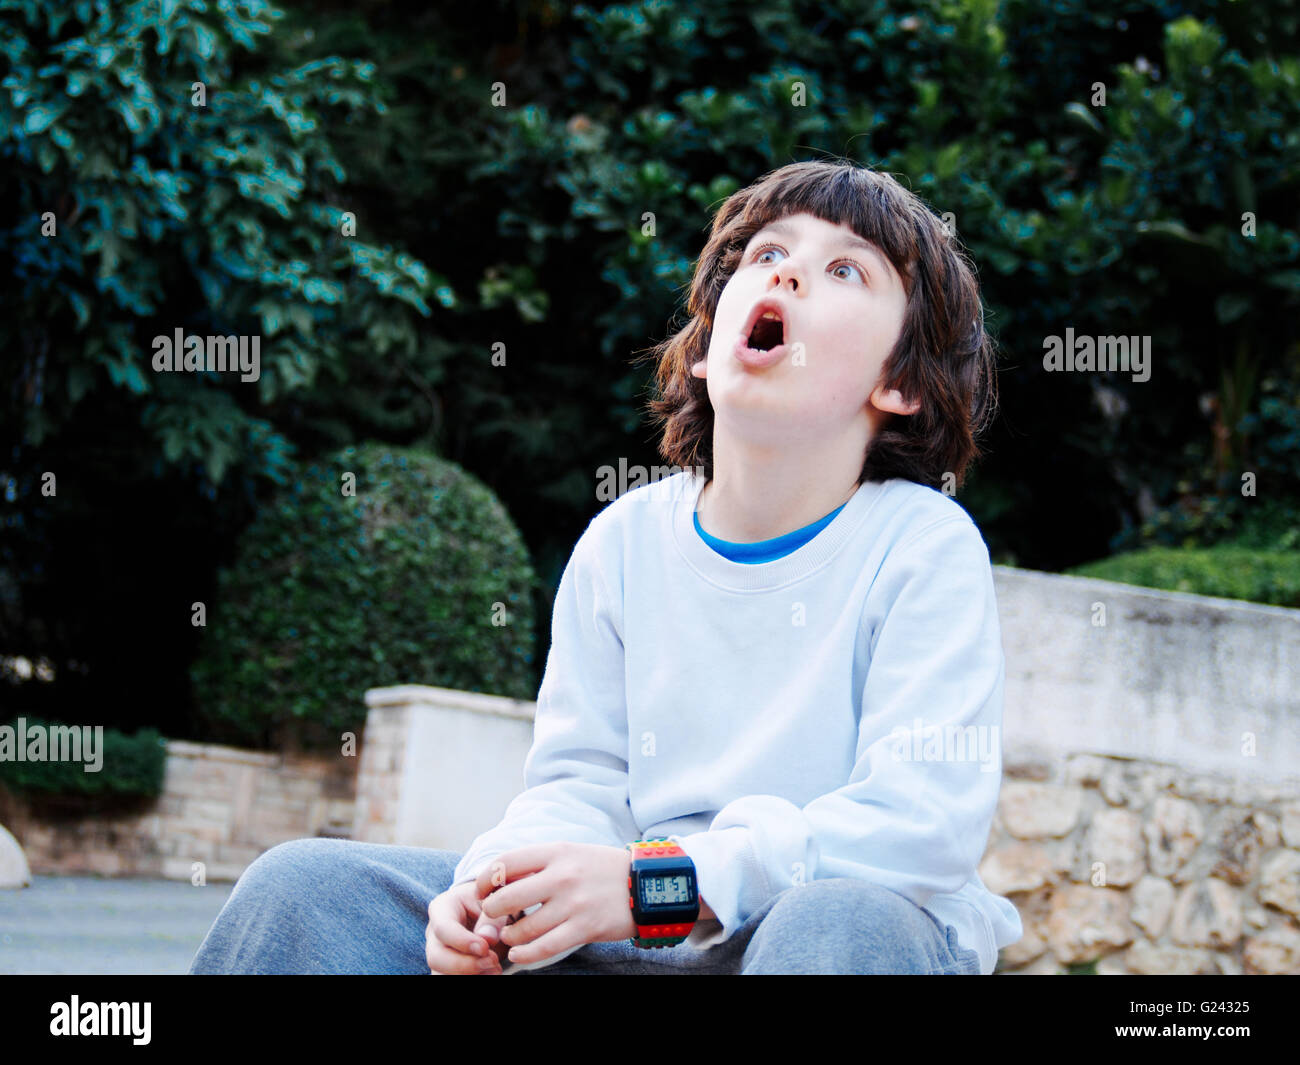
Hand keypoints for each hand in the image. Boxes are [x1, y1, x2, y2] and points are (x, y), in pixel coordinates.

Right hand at [425, 878, 522, 974]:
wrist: (493, 908)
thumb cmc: (491, 900)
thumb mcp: (494, 900)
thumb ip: (492, 918)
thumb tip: (487, 939)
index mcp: (442, 908)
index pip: (443, 928)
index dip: (462, 942)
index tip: (485, 948)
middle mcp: (435, 934)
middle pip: (436, 957)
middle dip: (464, 965)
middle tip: (493, 961)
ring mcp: (439, 953)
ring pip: (440, 974)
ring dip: (469, 975)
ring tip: (495, 967)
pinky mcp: (447, 968)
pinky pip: (451, 979)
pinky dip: (473, 979)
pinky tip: (491, 972)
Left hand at [474, 843, 636, 966]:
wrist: (647, 883)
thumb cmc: (603, 869)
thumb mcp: (572, 853)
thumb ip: (540, 864)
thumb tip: (501, 878)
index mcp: (556, 852)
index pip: (505, 862)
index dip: (485, 879)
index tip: (482, 891)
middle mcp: (562, 876)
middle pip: (507, 897)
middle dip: (491, 912)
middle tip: (491, 917)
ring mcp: (574, 904)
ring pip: (524, 928)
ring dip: (509, 935)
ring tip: (509, 935)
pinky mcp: (585, 928)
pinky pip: (545, 947)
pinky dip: (525, 954)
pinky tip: (519, 953)